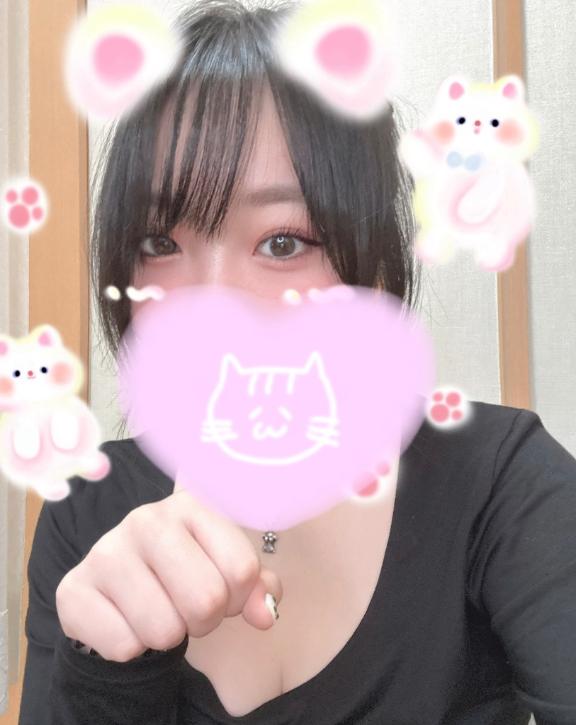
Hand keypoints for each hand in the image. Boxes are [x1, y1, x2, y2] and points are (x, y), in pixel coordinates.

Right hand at [56, 479, 281, 661]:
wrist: (116, 585)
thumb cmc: (183, 571)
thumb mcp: (223, 568)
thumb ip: (255, 586)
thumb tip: (265, 613)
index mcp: (191, 505)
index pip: (242, 569)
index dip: (239, 596)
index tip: (223, 591)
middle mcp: (146, 519)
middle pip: (206, 600)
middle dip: (206, 620)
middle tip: (191, 610)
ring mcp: (106, 551)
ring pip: (165, 629)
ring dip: (170, 636)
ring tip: (161, 613)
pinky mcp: (73, 589)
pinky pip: (125, 646)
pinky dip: (133, 648)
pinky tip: (127, 621)